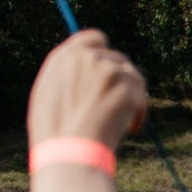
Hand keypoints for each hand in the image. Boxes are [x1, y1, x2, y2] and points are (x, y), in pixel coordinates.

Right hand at [27, 29, 147, 149]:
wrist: (70, 154)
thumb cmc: (57, 136)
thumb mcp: (49, 97)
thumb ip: (67, 76)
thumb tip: (85, 67)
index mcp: (63, 58)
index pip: (95, 38)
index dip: (107, 56)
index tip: (113, 74)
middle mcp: (85, 57)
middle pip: (118, 59)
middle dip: (121, 82)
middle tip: (117, 107)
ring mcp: (106, 69)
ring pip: (133, 76)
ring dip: (132, 97)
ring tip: (123, 122)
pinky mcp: (125, 84)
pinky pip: (142, 96)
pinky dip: (140, 113)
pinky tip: (130, 130)